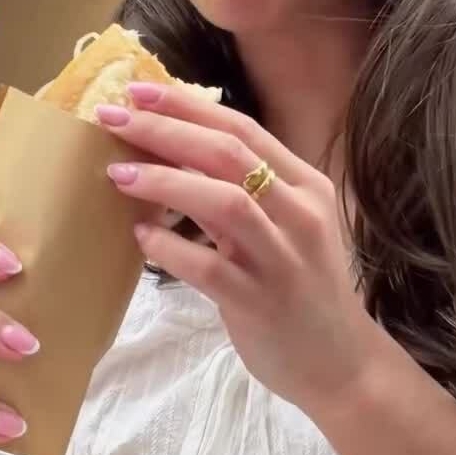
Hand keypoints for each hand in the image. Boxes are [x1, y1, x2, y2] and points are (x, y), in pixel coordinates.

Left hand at [98, 85, 380, 418]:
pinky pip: (210, 268)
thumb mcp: (284, 228)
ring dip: (166, 181)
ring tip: (118, 173)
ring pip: (225, 202)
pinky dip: (171, 248)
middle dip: (168, 129)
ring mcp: (283, 259)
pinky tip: (141, 238)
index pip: (243, 130)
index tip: (138, 90)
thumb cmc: (302, 289)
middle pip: (230, 154)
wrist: (340, 364)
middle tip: (115, 117)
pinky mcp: (261, 302)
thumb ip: (241, 192)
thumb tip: (170, 151)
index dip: (188, 105)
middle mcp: (300, 214)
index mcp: (306, 187)